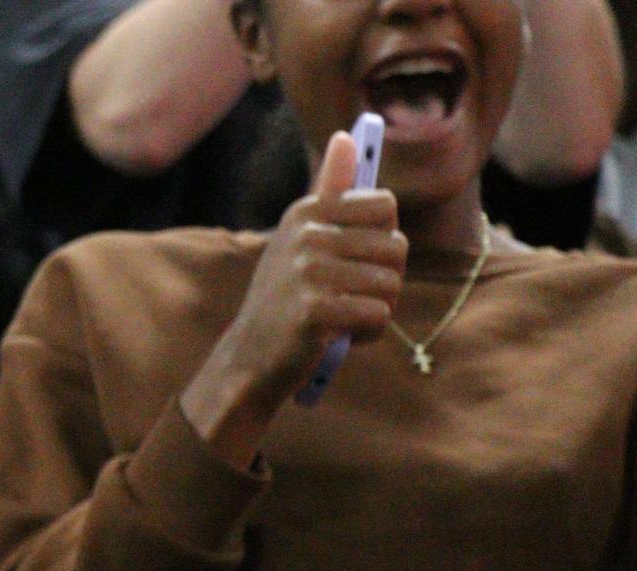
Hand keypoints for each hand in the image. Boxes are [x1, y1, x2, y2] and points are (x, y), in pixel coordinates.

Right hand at [179, 130, 407, 465]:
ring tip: (342, 317)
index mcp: (306, 212)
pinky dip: (366, 333)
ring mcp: (308, 272)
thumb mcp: (300, 239)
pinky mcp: (314, 311)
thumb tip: (348, 135)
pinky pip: (378, 315)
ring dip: (376, 309)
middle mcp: (306, 235)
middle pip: (396, 246)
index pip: (385, 205)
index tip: (352, 259)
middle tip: (347, 296)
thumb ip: (330, 190)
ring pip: (392, 283)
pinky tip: (337, 336)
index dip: (380, 239)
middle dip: (384, 279)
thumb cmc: (284, 300)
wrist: (249, 360)